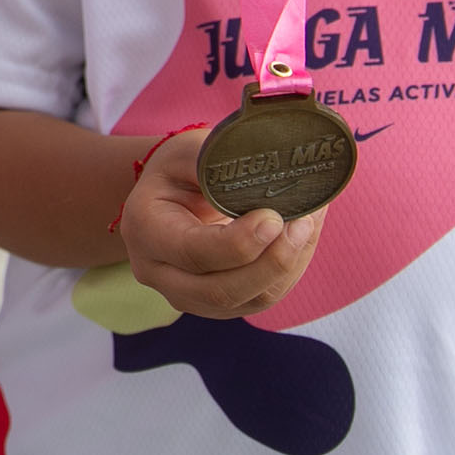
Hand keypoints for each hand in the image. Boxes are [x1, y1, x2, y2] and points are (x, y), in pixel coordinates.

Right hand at [119, 130, 323, 318]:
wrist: (166, 195)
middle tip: (304, 222)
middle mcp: (158, 271)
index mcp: (145, 229)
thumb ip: (219, 163)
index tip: (274, 216)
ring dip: (287, 266)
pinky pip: (259, 298)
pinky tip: (301, 239)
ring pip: (247, 301)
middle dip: (272, 262)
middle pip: (220, 290)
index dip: (239, 243)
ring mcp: (184, 294)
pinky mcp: (214, 303)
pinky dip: (288, 272)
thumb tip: (272, 170)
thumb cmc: (178, 168)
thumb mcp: (188, 151)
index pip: (193, 251)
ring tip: (309, 224)